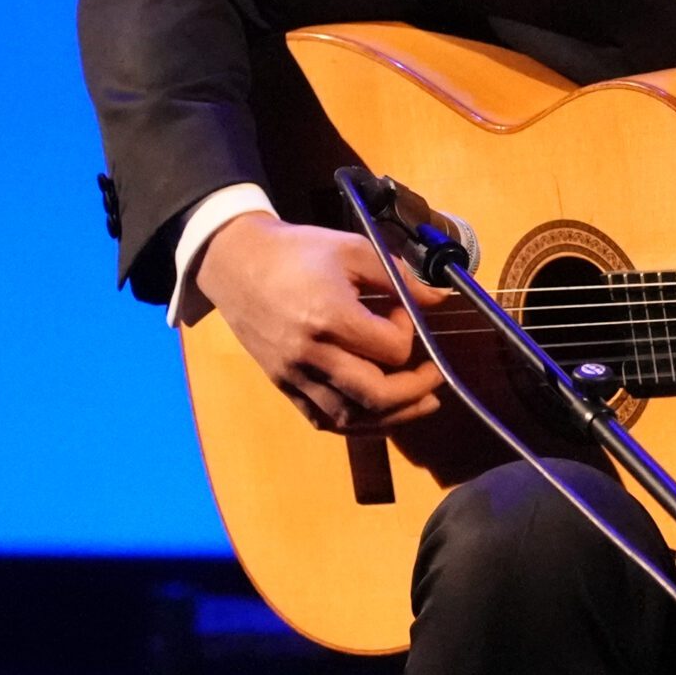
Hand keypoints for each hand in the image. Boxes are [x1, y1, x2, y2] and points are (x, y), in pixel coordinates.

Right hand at [195, 214, 450, 432]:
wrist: (235, 261)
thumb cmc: (298, 251)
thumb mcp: (354, 249)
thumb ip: (400, 278)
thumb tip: (440, 299)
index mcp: (330, 317)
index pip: (392, 348)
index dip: (408, 331)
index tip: (401, 311)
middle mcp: (311, 354)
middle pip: (377, 395)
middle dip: (415, 391)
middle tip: (434, 377)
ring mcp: (293, 375)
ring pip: (351, 418)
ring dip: (393, 415)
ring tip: (419, 403)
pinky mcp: (282, 384)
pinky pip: (323, 420)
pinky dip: (357, 424)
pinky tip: (379, 414)